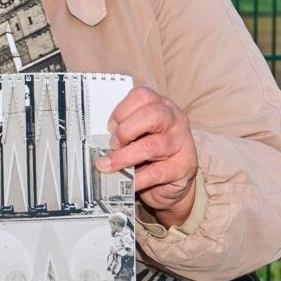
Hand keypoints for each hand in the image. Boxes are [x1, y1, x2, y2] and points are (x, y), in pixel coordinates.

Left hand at [96, 86, 198, 228]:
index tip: (110, 127)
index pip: (143, 96)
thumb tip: (96, 138)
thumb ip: (123, 130)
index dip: (121, 111)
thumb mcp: (137, 135)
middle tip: (113, 145)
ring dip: (124, 157)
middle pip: (151, 115)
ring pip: (151, 146)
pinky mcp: (183, 168)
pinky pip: (156, 172)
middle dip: (125, 131)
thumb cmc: (149, 154)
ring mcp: (182, 144)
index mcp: (162, 106)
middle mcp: (175, 121)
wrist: (171, 184)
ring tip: (107, 165)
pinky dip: (137, 178)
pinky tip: (127, 182)